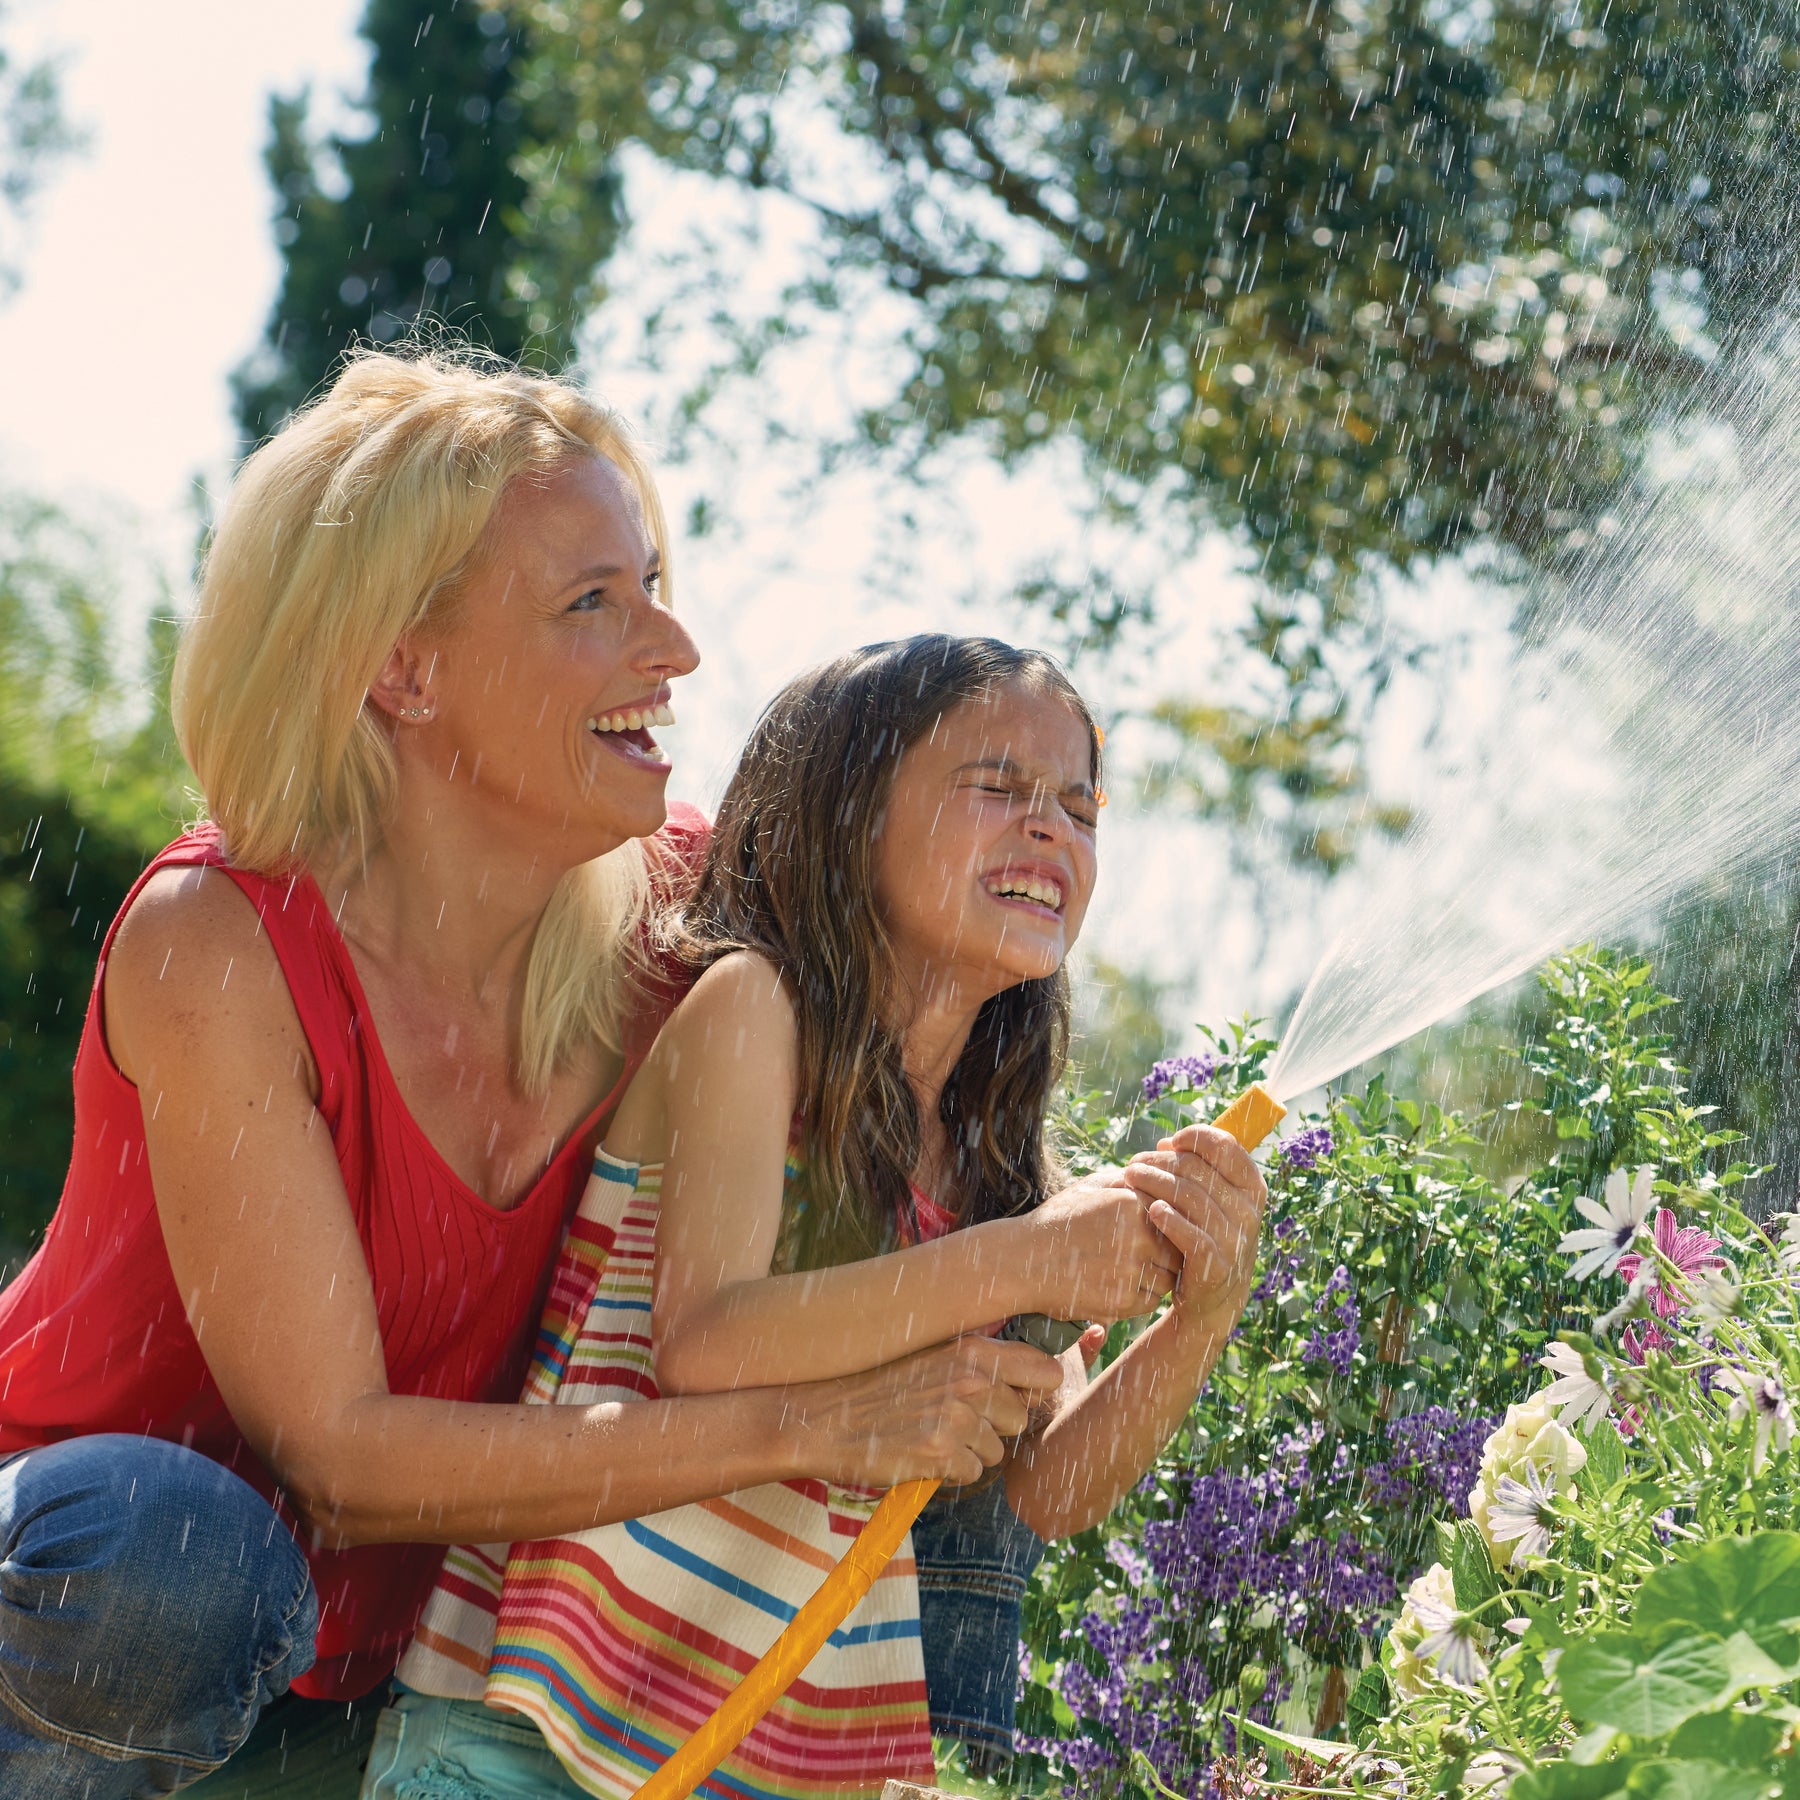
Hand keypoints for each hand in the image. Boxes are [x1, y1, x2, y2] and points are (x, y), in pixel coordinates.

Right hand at [792, 1335, 1063, 1488]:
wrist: (822, 1418)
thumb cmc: (878, 1388)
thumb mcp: (931, 1357)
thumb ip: (979, 1364)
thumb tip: (1036, 1377)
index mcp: (971, 1350)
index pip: (1045, 1371)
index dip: (1034, 1390)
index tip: (1015, 1397)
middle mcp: (970, 1379)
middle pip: (1020, 1418)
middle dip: (993, 1427)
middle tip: (950, 1422)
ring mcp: (956, 1417)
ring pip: (995, 1451)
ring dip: (968, 1451)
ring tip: (928, 1435)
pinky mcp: (940, 1453)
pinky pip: (971, 1473)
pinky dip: (949, 1472)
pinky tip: (919, 1454)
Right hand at [1018, 1170, 1182, 1323]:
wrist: (1022, 1260)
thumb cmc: (1057, 1221)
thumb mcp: (1089, 1188)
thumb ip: (1126, 1180)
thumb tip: (1159, 1175)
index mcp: (1131, 1202)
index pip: (1174, 1214)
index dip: (1167, 1225)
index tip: (1152, 1233)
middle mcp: (1136, 1235)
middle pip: (1176, 1248)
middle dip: (1166, 1253)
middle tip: (1147, 1255)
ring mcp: (1130, 1270)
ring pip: (1167, 1278)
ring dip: (1156, 1276)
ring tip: (1131, 1270)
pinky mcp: (1122, 1300)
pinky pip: (1150, 1301)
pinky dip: (1141, 1296)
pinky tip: (1119, 1285)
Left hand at [1123, 1123, 1266, 1323]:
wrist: (1212, 1294)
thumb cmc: (1206, 1233)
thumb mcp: (1212, 1199)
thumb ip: (1195, 1169)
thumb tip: (1166, 1143)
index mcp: (1252, 1187)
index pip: (1226, 1147)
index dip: (1195, 1137)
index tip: (1169, 1141)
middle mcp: (1248, 1212)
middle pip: (1199, 1170)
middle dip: (1161, 1162)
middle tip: (1134, 1164)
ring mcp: (1234, 1240)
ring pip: (1190, 1198)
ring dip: (1155, 1183)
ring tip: (1130, 1178)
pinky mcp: (1215, 1266)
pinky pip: (1190, 1235)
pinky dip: (1169, 1219)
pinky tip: (1151, 1210)